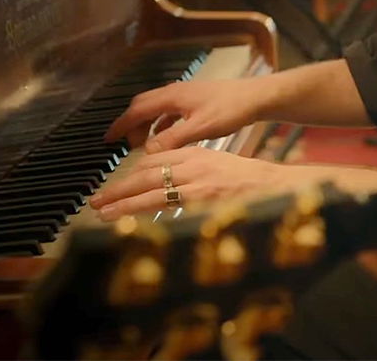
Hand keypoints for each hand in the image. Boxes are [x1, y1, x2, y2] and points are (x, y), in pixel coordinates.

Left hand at [90, 148, 376, 218]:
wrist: (281, 189)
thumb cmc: (253, 185)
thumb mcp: (220, 171)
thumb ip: (195, 178)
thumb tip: (171, 191)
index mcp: (197, 155)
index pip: (154, 162)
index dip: (130, 176)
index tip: (113, 188)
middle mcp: (194, 164)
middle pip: (145, 174)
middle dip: (118, 189)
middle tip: (95, 202)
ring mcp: (198, 181)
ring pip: (149, 190)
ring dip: (122, 203)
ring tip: (101, 214)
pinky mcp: (203, 197)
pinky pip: (166, 205)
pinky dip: (143, 212)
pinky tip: (128, 221)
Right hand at [103, 76, 267, 151]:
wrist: (257, 96)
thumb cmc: (232, 109)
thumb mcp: (201, 128)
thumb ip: (173, 139)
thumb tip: (147, 151)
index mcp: (173, 96)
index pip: (137, 110)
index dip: (120, 125)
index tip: (107, 139)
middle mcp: (176, 92)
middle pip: (143, 106)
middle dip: (131, 124)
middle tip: (123, 144)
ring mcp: (186, 94)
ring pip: (156, 108)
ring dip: (146, 125)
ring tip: (142, 144)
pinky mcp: (196, 100)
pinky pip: (170, 111)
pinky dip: (161, 124)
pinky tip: (166, 137)